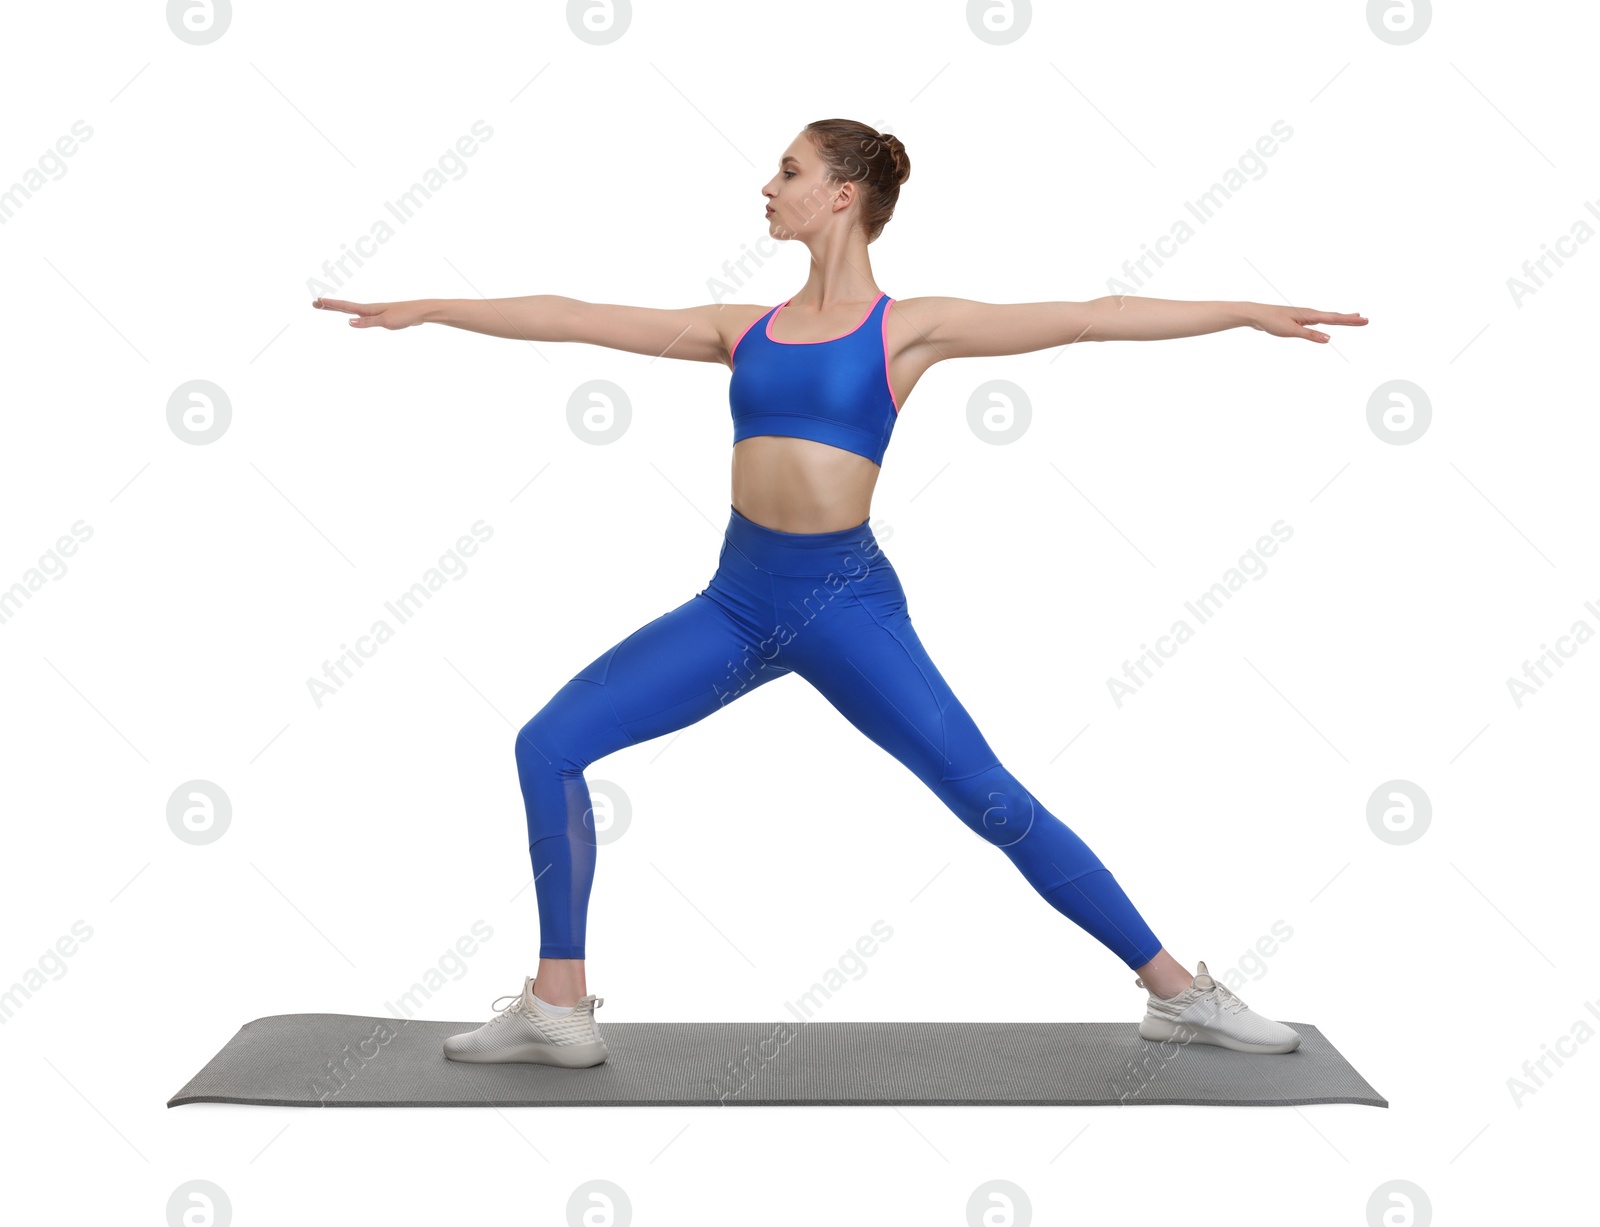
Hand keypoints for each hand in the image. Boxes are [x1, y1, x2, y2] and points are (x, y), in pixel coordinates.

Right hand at [311, 297, 430, 328]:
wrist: (420, 312)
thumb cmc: (405, 316)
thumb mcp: (386, 321)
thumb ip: (367, 322)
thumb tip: (348, 322)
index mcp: (368, 309)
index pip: (345, 307)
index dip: (331, 305)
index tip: (317, 301)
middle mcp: (370, 309)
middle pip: (345, 307)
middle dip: (330, 306)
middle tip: (314, 303)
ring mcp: (375, 312)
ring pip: (352, 310)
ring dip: (339, 308)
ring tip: (327, 307)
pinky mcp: (381, 316)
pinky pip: (362, 315)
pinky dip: (352, 314)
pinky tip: (353, 317)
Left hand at [1245, 304, 1366, 342]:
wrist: (1256, 315)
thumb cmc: (1271, 322)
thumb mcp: (1291, 331)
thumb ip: (1310, 335)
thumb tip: (1329, 340)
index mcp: (1310, 315)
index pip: (1335, 318)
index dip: (1350, 320)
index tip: (1364, 320)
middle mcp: (1309, 313)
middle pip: (1334, 317)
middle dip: (1350, 319)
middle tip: (1366, 320)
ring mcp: (1304, 316)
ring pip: (1327, 318)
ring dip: (1341, 318)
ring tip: (1354, 318)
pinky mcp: (1299, 319)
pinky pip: (1319, 320)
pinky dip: (1329, 320)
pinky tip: (1329, 322)